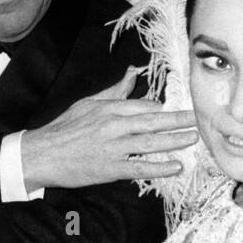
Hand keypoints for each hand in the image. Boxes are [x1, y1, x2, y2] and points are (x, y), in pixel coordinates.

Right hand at [21, 68, 198, 191]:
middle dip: (179, 120)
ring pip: (151, 143)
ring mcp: (113, 148)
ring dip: (175, 141)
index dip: (165, 109)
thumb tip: (132, 73)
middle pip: (153, 122)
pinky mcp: (110, 168)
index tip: (183, 109)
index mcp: (109, 108)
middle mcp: (114, 125)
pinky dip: (159, 168)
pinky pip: (140, 168)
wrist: (42, 154)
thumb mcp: (88, 104)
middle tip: (199, 118)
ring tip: (193, 139)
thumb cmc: (64, 129)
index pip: (144, 106)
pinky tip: (176, 167)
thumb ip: (115, 91)